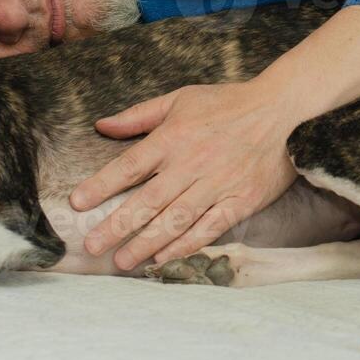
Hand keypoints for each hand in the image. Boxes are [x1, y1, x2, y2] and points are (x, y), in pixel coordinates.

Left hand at [70, 81, 297, 270]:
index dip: (101, 186)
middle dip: (117, 226)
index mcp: (172, 138)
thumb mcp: (179, 99)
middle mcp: (191, 164)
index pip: (129, 166)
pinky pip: (208, 228)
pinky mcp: (240, 201)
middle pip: (147, 201)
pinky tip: (163, 258)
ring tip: (122, 261)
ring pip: (175, 220)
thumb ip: (139, 116)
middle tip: (92, 247)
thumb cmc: (226, 103)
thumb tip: (102, 125)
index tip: (78, 204)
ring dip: (146, 243)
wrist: (280, 110)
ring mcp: (217, 185)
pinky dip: (185, 245)